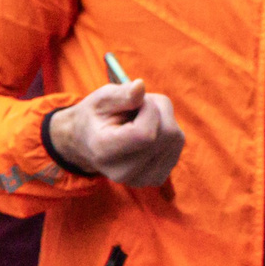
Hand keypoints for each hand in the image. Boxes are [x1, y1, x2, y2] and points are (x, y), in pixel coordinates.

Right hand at [46, 81, 184, 187]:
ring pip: (176, 139)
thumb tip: (140, 86)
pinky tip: (150, 132)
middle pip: (167, 135)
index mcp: (104, 152)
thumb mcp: (100, 99)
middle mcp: (123, 172)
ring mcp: (140, 179)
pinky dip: (169, 132)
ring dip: (165, 119)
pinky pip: (177, 146)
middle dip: (159, 110)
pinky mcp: (155, 178)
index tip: (136, 101)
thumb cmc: (96, 117)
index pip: (146, 134)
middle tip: (139, 106)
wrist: (87, 144)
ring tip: (142, 118)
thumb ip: (120, 94)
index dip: (149, 109)